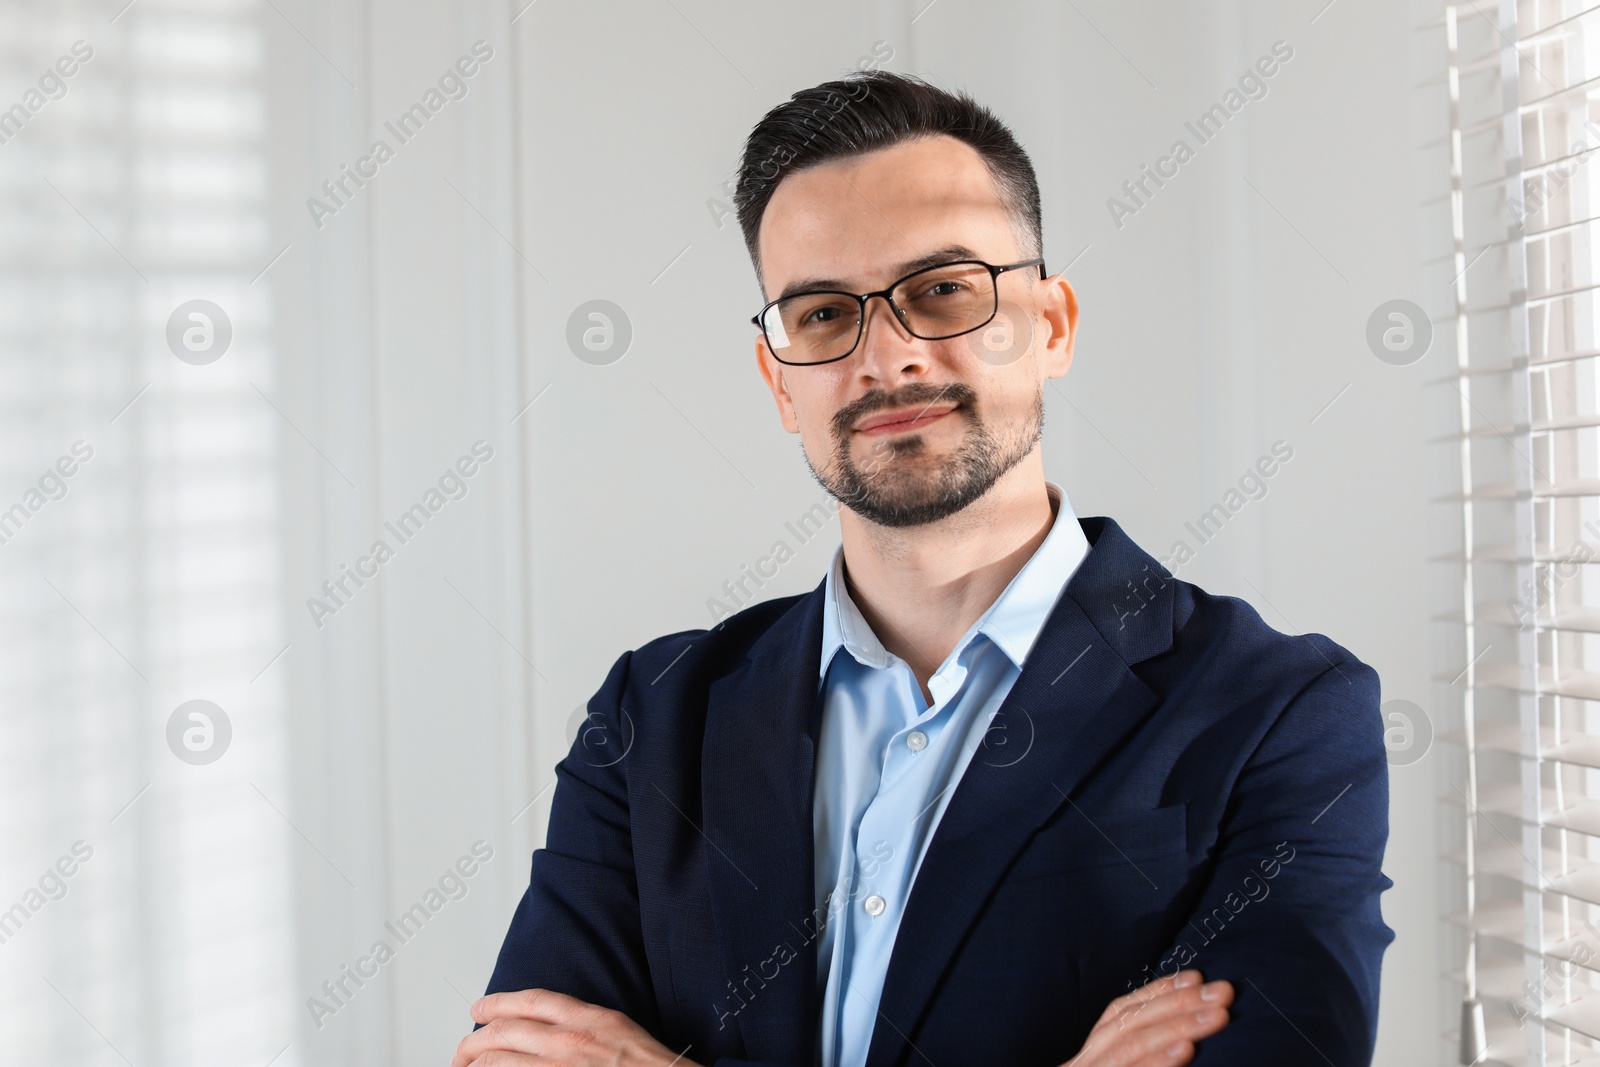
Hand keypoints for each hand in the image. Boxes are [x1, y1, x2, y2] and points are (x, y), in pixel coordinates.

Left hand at [451, 987, 701, 1066]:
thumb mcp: (620, 1030)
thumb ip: (584, 1023)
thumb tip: (549, 1026)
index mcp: (588, 1020)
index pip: (530, 1002)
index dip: (497, 1003)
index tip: (480, 1009)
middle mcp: (570, 1043)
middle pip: (504, 1031)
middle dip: (473, 1040)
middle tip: (462, 1048)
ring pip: (499, 1062)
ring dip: (476, 1065)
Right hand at [1062, 969, 1233, 1065]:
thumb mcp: (1117, 1065)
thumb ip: (1137, 1048)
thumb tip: (1185, 1021)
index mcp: (1090, 1055)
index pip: (1120, 1013)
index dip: (1156, 992)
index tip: (1196, 977)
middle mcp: (1086, 1063)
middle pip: (1130, 1025)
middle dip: (1178, 1004)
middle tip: (1223, 992)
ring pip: (1132, 1047)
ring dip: (1177, 1028)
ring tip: (1217, 1017)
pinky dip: (1158, 1063)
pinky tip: (1185, 1052)